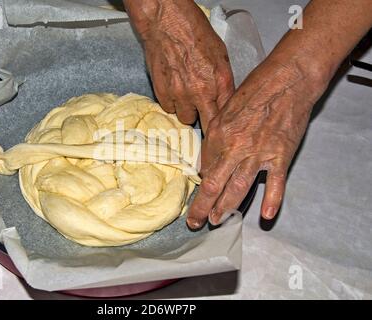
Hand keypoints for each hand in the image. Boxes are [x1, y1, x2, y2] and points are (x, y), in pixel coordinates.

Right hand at [124, 0, 233, 131]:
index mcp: (218, 84)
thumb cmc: (195, 34)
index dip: (222, 125)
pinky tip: (175, 90)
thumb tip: (225, 103)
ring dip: (188, 111)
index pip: (224, 117)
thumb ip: (224, 84)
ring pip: (185, 118)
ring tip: (188, 96)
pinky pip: (169, 109)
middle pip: (205, 125)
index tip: (222, 129)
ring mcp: (178, 94)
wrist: (167, 24)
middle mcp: (199, 93)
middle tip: (205, 112)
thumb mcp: (221, 57)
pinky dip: (172, 103)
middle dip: (206, 120)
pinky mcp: (161, 93)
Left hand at [186, 57, 328, 227]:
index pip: (205, 167)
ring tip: (217, 220)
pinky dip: (272, 200)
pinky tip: (266, 215)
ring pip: (238, 187)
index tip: (199, 193)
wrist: (287, 79)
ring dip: (226, 207)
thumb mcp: (225, 109)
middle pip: (214, 184)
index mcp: (218, 134)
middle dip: (202, 206)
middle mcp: (235, 147)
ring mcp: (259, 154)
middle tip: (195, 222)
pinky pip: (276, 183)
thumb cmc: (255, 89)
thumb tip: (208, 161)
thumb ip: (216, 136)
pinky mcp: (281, 155)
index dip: (200, 183)